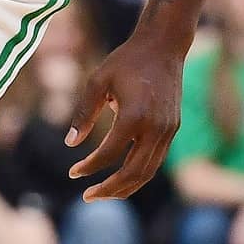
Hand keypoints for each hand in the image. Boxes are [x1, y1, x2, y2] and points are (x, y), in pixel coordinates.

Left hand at [65, 35, 186, 200]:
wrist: (163, 45)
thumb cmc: (126, 60)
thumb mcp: (98, 81)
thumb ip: (83, 113)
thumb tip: (70, 144)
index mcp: (134, 115)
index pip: (109, 154)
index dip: (89, 167)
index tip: (73, 173)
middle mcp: (155, 128)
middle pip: (132, 172)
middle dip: (109, 189)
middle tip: (87, 197)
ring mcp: (168, 130)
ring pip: (148, 172)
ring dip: (125, 187)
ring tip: (103, 194)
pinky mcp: (173, 129)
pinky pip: (156, 160)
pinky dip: (139, 174)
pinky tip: (122, 177)